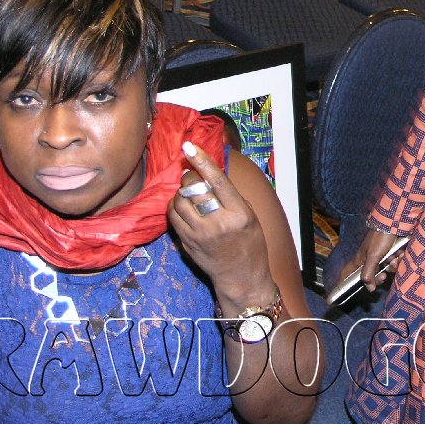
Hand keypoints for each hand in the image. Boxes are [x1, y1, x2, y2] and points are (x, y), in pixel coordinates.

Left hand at [169, 140, 273, 304]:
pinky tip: (183, 206)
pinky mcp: (186, 243)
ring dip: (181, 192)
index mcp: (239, 215)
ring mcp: (199, 235)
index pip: (218, 181)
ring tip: (189, 193)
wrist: (241, 276)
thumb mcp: (250, 216)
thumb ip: (231, 197)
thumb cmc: (251, 244)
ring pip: (179, 202)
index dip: (202, 161)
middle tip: (192, 175)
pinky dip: (175, 206)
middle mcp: (218, 224)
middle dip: (190, 177)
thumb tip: (209, 174)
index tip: (189, 147)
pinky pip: (173, 216)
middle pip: (194, 189)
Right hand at [337, 226, 400, 292]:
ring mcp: (379, 257)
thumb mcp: (373, 256)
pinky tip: (399, 255)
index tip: (337, 292)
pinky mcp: (390, 253)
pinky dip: (397, 260)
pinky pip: (393, 263)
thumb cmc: (380, 238)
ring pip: (384, 270)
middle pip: (370, 277)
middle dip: (378, 278)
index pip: (347, 273)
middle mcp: (368, 260)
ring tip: (394, 260)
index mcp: (360, 260)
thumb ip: (368, 273)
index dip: (342, 282)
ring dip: (391, 267)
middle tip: (383, 276)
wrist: (395, 224)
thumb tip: (370, 289)